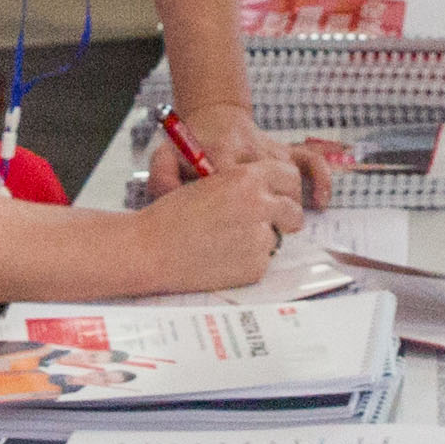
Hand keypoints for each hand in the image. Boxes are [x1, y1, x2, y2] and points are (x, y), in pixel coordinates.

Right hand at [136, 160, 308, 289]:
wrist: (150, 250)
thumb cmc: (172, 215)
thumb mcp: (210, 182)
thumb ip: (244, 185)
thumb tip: (269, 194)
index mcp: (247, 178)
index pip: (289, 176)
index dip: (284, 188)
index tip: (279, 196)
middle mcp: (260, 205)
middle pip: (293, 212)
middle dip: (283, 219)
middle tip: (261, 223)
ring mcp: (259, 238)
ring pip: (276, 239)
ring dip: (259, 241)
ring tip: (225, 242)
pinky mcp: (255, 266)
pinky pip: (262, 262)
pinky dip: (247, 262)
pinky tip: (220, 258)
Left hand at [146, 102, 339, 217]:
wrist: (212, 116)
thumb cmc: (188, 147)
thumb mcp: (165, 158)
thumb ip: (162, 179)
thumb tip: (171, 200)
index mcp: (221, 151)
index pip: (233, 185)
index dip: (233, 215)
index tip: (227, 234)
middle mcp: (251, 149)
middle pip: (269, 186)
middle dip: (268, 214)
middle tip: (260, 234)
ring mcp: (271, 149)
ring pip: (292, 180)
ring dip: (289, 206)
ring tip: (284, 226)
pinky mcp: (286, 150)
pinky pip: (311, 162)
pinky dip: (320, 181)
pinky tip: (320, 202)